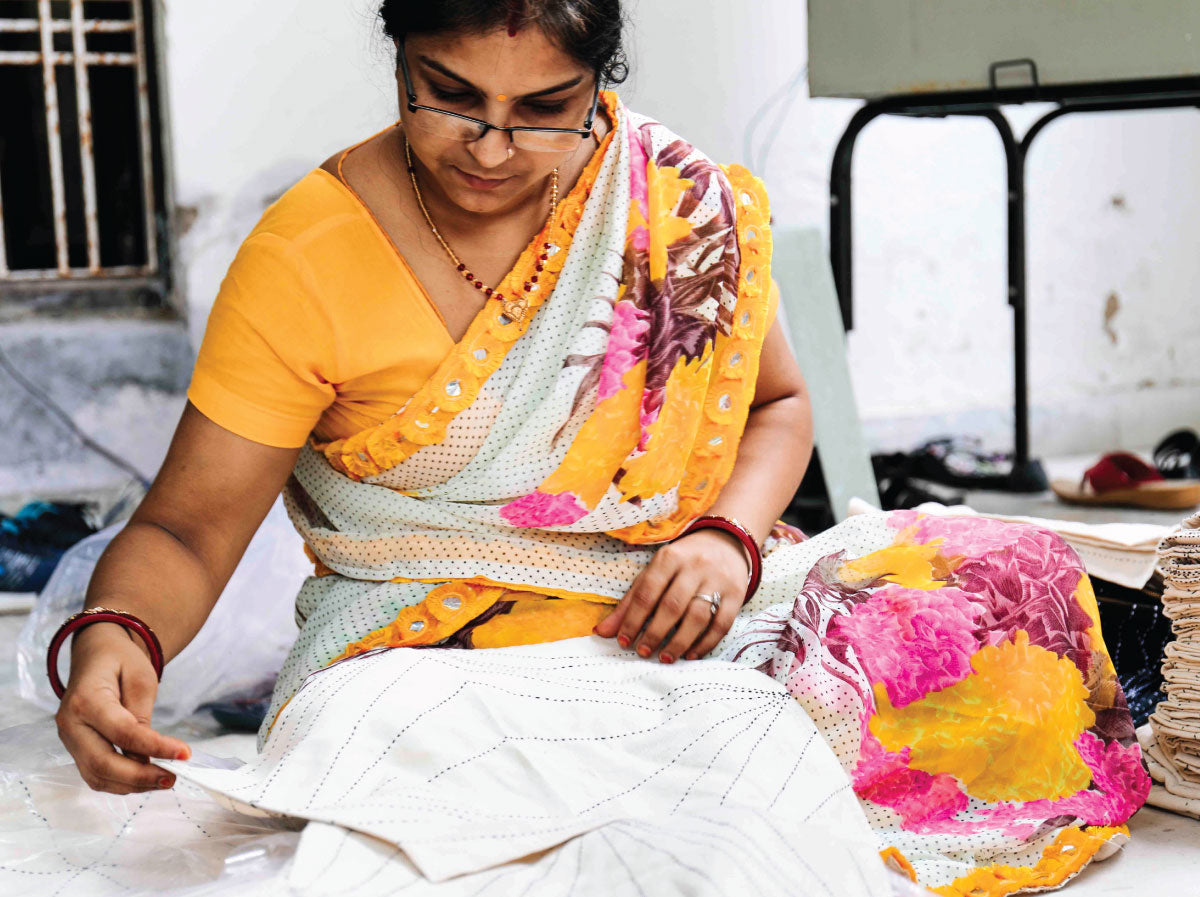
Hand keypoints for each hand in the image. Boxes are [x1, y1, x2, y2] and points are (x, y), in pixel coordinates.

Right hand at [55, 623, 190, 793]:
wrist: (96, 655)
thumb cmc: (120, 660)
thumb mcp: (141, 677)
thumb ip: (141, 714)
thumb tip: (148, 755)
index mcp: (85, 699)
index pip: (122, 732)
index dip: (154, 747)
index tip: (184, 754)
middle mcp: (70, 724)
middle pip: (102, 763)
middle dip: (140, 777)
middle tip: (172, 778)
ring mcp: (70, 740)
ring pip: (96, 775)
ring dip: (132, 785)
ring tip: (165, 779)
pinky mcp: (76, 749)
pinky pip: (95, 774)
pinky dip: (121, 782)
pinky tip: (146, 778)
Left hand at [594, 529, 748, 662]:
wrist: (726, 542)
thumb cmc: (682, 563)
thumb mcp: (655, 572)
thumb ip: (630, 602)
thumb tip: (603, 632)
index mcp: (669, 558)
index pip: (647, 592)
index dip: (633, 619)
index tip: (623, 641)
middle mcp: (694, 566)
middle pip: (672, 606)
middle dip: (655, 633)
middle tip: (643, 652)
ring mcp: (717, 580)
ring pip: (697, 617)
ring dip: (679, 642)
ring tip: (665, 658)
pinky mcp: (736, 593)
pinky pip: (721, 623)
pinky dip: (705, 643)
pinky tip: (691, 654)